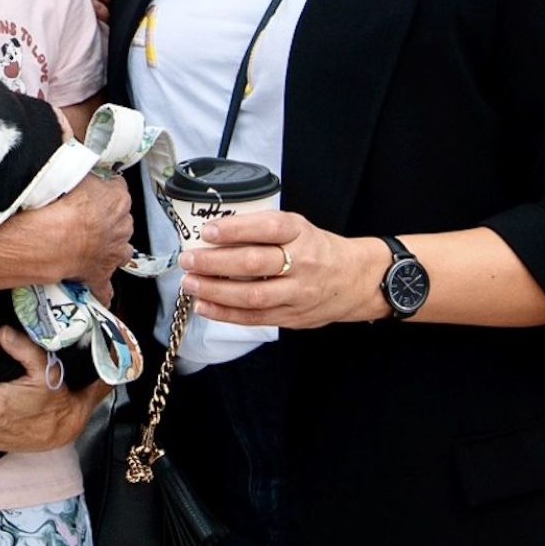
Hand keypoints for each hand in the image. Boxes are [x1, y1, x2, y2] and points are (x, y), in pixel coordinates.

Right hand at [38, 173, 131, 292]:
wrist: (56, 238)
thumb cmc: (65, 204)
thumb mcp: (78, 176)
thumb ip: (86, 174)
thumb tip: (79, 160)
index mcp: (119, 200)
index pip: (118, 189)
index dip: (107, 190)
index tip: (97, 189)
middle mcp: (122, 227)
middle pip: (122, 221)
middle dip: (110, 220)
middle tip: (89, 218)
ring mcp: (113, 254)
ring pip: (122, 251)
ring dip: (113, 249)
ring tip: (97, 246)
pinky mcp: (99, 276)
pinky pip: (105, 289)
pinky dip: (103, 292)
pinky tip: (100, 294)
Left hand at [178, 211, 388, 328]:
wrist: (356, 280)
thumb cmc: (317, 249)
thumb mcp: (297, 228)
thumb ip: (261, 229)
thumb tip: (213, 232)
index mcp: (301, 233)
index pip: (268, 227)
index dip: (236, 229)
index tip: (208, 230)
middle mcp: (302, 262)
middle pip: (255, 263)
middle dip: (215, 262)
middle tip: (189, 259)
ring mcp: (298, 293)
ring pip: (253, 295)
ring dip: (216, 291)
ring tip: (190, 284)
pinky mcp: (293, 316)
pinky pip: (256, 318)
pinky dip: (226, 314)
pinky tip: (204, 306)